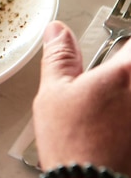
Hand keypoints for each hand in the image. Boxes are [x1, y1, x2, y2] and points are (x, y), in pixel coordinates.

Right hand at [32, 20, 130, 174]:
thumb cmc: (74, 145)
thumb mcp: (54, 92)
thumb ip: (61, 57)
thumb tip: (58, 32)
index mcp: (127, 72)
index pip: (130, 39)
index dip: (119, 45)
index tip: (111, 52)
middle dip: (119, 74)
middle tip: (104, 88)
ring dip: (123, 97)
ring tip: (105, 113)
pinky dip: (124, 116)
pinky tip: (114, 128)